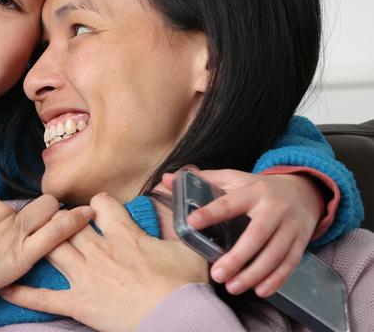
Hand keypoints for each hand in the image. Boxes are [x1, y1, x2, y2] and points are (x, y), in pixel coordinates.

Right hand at [0, 184, 92, 298]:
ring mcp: (12, 228)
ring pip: (46, 210)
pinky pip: (55, 232)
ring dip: (53, 214)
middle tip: (35, 221)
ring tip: (69, 218)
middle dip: (36, 208)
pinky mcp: (22, 253)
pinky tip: (86, 216)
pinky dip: (72, 222)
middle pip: (30, 201)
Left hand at [0, 193, 207, 331]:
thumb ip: (173, 217)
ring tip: (29, 239)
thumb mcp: (186, 244)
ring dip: (40, 242)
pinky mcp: (78, 302)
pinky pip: (43, 297)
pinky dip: (22, 293)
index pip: (100, 204)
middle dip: (62, 219)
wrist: (177, 319)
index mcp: (123, 234)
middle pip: (69, 224)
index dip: (98, 204)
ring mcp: (85, 276)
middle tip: (59, 222)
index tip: (100, 211)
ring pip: (52, 249)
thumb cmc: (183, 284)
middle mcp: (99, 250)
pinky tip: (5, 287)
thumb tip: (170, 193)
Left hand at [162, 168, 322, 296]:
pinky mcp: (301, 241)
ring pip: (275, 253)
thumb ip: (202, 180)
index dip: (210, 212)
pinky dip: (276, 279)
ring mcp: (290, 226)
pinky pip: (290, 263)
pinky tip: (259, 290)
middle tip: (216, 275)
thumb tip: (166, 179)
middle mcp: (273, 208)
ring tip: (233, 286)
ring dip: (254, 273)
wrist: (302, 191)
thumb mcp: (233, 178)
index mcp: (252, 191)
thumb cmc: (258, 188)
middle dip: (237, 257)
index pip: (229, 203)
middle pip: (256, 234)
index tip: (191, 223)